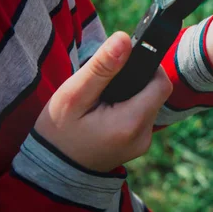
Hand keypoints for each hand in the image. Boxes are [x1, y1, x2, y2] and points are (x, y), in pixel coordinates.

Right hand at [35, 32, 172, 171]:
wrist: (51, 173)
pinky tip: (106, 110)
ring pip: (149, 104)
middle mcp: (144, 136)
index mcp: (131, 123)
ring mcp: (143, 143)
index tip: (125, 63)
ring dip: (132, 94)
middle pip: (156, 93)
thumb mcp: (73, 95)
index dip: (149, 66)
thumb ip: (102, 67)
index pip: (161, 83)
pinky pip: (142, 117)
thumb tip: (125, 39)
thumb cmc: (58, 133)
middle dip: (136, 80)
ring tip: (103, 98)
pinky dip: (128, 108)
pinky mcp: (138, 145)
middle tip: (107, 82)